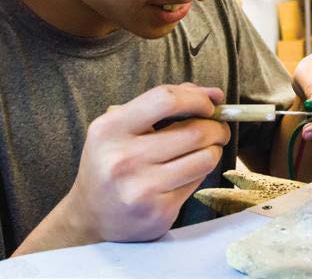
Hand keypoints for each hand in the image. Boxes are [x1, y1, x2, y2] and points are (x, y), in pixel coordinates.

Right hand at [63, 83, 230, 242]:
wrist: (91, 216)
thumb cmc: (112, 162)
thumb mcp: (122, 127)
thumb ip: (162, 104)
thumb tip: (213, 94)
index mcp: (110, 129)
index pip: (165, 99)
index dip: (196, 98)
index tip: (209, 104)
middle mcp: (123, 158)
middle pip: (194, 131)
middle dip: (217, 127)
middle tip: (219, 129)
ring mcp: (141, 188)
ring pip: (204, 158)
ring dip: (214, 150)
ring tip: (207, 149)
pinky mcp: (159, 211)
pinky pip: (197, 182)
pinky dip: (201, 172)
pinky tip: (188, 172)